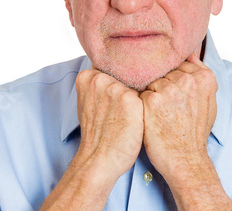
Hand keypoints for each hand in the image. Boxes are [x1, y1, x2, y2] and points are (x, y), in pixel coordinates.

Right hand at [40, 70, 143, 209]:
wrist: (98, 159)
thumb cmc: (96, 133)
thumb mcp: (89, 103)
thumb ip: (99, 86)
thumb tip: (116, 74)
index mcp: (87, 77)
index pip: (112, 72)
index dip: (114, 90)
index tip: (109, 106)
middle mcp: (100, 79)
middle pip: (125, 78)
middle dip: (126, 94)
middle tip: (118, 115)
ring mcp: (115, 88)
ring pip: (136, 88)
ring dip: (136, 102)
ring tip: (126, 120)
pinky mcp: (131, 99)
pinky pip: (145, 98)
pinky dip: (143, 110)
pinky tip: (135, 123)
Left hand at [140, 53, 217, 183]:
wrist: (185, 159)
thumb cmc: (194, 131)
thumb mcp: (209, 101)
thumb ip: (201, 75)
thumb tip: (191, 53)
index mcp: (204, 78)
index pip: (179, 66)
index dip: (175, 83)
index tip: (177, 99)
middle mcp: (188, 80)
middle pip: (164, 73)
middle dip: (163, 88)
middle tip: (170, 110)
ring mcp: (169, 89)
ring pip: (151, 82)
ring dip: (152, 96)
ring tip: (161, 115)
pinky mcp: (152, 100)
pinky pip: (140, 93)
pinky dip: (142, 105)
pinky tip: (151, 119)